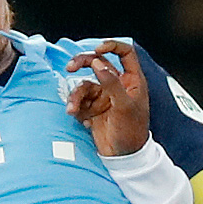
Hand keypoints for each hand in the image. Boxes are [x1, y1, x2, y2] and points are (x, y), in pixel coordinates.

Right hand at [64, 40, 152, 155]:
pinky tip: (75, 116)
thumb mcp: (125, 106)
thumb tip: (98, 64)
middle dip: (83, 63)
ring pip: (84, 84)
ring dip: (75, 95)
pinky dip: (74, 106)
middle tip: (70, 67)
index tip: (98, 48)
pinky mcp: (92, 108)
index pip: (125, 53)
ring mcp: (103, 96)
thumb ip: (112, 83)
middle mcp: (117, 85)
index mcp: (131, 81)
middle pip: (98, 63)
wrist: (123, 157)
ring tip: (73, 109)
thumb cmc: (132, 131)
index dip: (112, 46)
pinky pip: (79, 100)